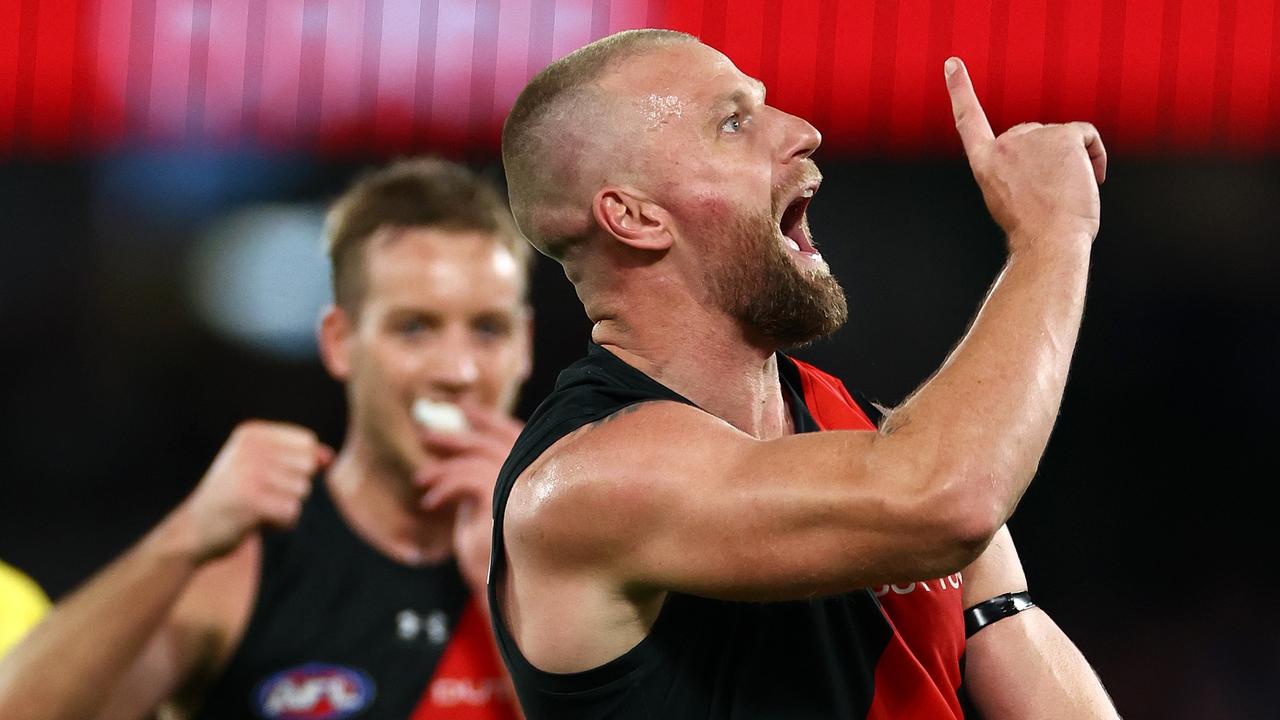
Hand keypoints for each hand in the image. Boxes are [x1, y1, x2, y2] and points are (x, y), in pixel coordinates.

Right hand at [177, 421, 333, 562]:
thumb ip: (299, 458)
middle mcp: (249, 448)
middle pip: (308, 466)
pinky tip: (255, 522)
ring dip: (285, 507)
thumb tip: (329, 456)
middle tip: (260, 495)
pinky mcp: (251, 501)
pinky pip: (292, 512)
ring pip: (302, 491)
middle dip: (293, 488)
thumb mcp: (263, 468)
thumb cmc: (235, 498)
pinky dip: (280, 524)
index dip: (297, 467)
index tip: (266, 477)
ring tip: (255, 508)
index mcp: (251, 433)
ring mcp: (249, 474)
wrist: (193, 531)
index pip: (307, 442)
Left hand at [415, 404, 521, 591]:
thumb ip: (487, 477)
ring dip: (442, 466)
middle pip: (490, 440)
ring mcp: (521, 482)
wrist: (513, 589)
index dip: (487, 419)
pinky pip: (464, 479)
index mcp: (538, 470)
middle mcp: (535, 471)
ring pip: (475, 457)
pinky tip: (430, 503)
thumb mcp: (494, 505)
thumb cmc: (503, 551)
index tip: (463, 410)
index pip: (512, 432)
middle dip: (456, 435)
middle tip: (425, 433)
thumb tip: (460, 453)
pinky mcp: (500, 498)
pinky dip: (443, 488)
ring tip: (420, 479)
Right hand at [946, 57, 1106, 249]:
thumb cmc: (1034, 231)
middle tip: (1051, 194)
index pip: (969, 120)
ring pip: (1062, 140)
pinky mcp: (1063, 136)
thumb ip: (1016, 170)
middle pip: (1032, 136)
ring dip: (1072, 164)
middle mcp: (1004, 144)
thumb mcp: (1009, 199)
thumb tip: (1048, 159)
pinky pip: (1086, 137)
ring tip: (1067, 195)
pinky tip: (1092, 178)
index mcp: (985, 162)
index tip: (952, 64)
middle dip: (1047, 160)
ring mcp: (1034, 137)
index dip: (960, 89)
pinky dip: (1095, 156)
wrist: (1048, 243)